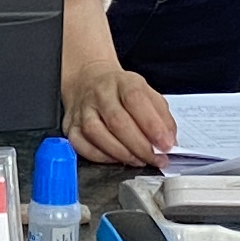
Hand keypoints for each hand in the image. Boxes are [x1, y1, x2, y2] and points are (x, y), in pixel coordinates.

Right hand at [62, 0, 178, 168]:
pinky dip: (100, 156)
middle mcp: (100, 93)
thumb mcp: (147, 93)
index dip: (152, 125)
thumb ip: (161, 116)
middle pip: (117, 120)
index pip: (135, 99)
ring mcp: (82, 109)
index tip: (166, 144)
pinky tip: (116, 158)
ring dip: (121, 152)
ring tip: (138, 160)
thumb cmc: (121, 91)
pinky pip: (81, 145)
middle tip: (155, 159)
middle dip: (140, 146)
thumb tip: (169, 142)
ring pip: (97, 133)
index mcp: (122, 81)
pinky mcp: (70, 125)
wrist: (89, 80)